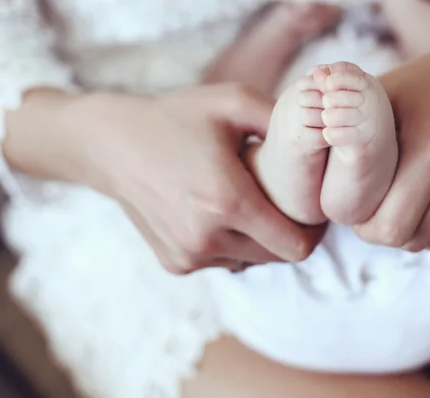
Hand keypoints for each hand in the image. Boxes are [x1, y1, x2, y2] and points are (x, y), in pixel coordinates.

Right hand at [5, 84, 321, 272]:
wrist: (109, 144)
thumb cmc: (173, 118)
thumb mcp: (231, 102)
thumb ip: (281, 119)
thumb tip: (320, 134)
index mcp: (226, 201)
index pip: (296, 246)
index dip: (315, 232)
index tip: (316, 213)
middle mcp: (206, 238)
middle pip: (277, 257)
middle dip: (289, 234)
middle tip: (285, 204)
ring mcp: (188, 255)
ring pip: (250, 260)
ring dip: (258, 239)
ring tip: (246, 204)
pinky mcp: (175, 263)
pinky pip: (222, 260)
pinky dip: (230, 243)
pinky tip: (216, 213)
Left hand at [354, 17, 429, 250]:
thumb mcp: (388, 91)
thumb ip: (352, 126)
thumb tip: (315, 159)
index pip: (384, 220)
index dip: (359, 222)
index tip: (351, 209)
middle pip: (404, 237)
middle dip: (377, 232)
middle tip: (367, 214)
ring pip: (429, 240)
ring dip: (405, 231)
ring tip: (392, 207)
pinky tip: (421, 202)